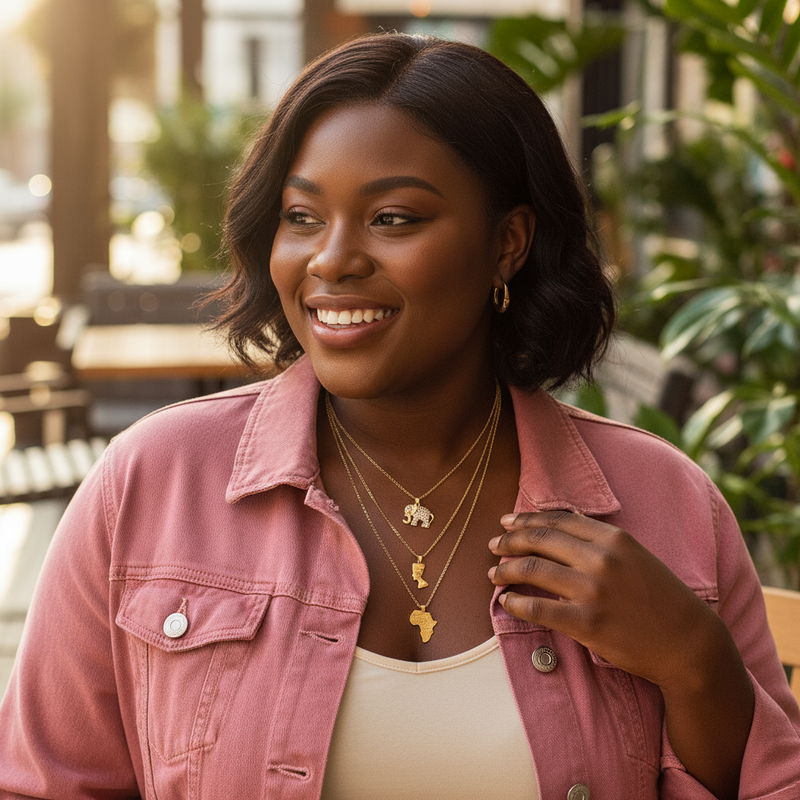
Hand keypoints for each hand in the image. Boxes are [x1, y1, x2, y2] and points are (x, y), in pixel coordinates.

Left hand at [488, 510, 725, 690]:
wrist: (687, 643)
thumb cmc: (660, 597)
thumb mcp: (635, 555)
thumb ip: (600, 540)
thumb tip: (562, 523)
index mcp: (612, 538)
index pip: (557, 520)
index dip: (526, 520)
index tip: (507, 522)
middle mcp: (601, 559)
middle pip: (539, 540)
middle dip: (509, 541)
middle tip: (493, 546)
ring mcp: (593, 591)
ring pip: (533, 570)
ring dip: (505, 570)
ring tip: (494, 574)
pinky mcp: (587, 623)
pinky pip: (537, 608)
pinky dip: (515, 603)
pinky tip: (505, 601)